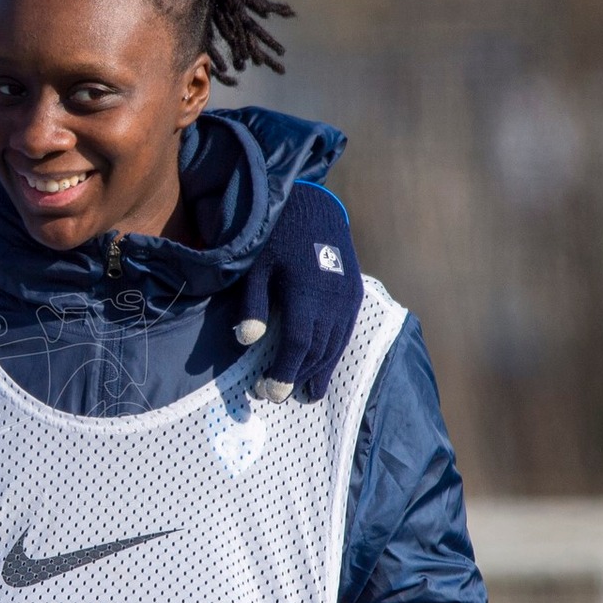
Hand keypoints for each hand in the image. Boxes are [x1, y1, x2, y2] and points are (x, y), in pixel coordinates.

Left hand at [235, 181, 362, 401]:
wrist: (315, 207)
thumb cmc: (277, 236)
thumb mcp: (257, 266)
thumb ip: (253, 304)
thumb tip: (246, 341)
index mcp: (307, 294)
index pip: (297, 345)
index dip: (283, 372)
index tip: (268, 392)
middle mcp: (334, 301)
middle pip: (317, 351)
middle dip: (296, 376)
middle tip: (275, 395)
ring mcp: (349, 299)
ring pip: (335, 346)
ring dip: (318, 371)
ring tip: (303, 391)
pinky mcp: (355, 295)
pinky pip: (345, 333)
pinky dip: (333, 354)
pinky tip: (322, 368)